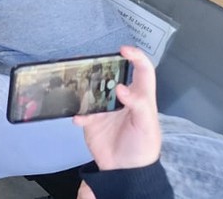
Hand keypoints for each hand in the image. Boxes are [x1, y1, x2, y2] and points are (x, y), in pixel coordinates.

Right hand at [75, 46, 160, 172]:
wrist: (125, 172)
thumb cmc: (143, 148)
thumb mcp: (147, 127)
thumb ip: (138, 106)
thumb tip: (121, 87)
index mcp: (140, 98)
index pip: (142, 71)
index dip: (136, 57)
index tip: (123, 50)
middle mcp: (121, 99)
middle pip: (111, 75)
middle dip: (101, 66)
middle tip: (88, 61)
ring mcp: (104, 109)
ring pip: (92, 89)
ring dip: (83, 85)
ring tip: (75, 82)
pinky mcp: (91, 121)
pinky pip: (80, 111)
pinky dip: (76, 113)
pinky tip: (77, 117)